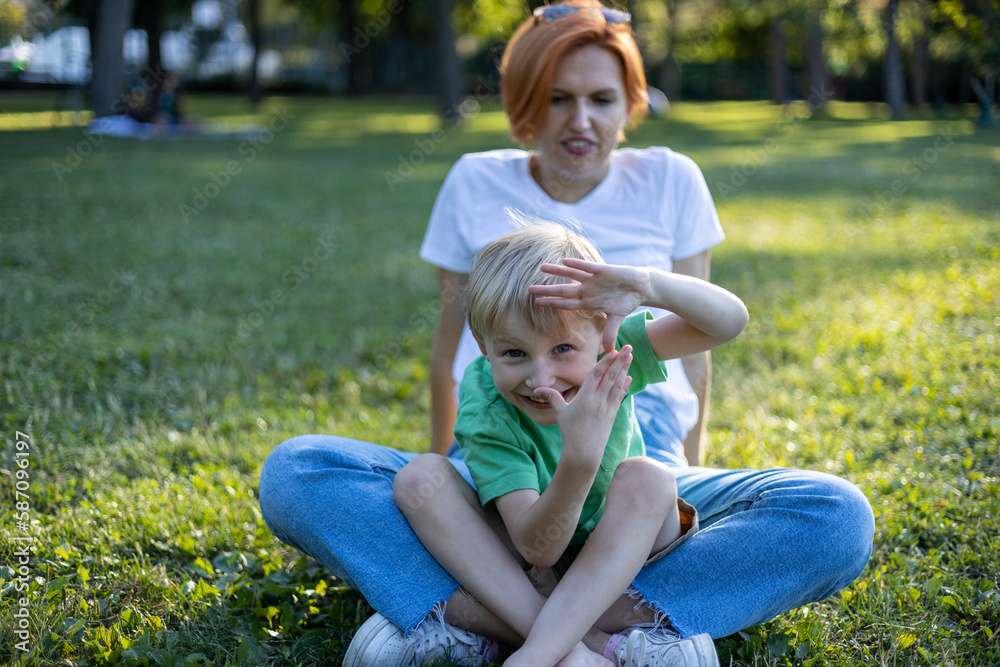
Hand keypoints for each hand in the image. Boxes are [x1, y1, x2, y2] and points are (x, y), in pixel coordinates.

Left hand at [529, 259, 649, 351]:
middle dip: (547, 290)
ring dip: (557, 271)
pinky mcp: (604, 270)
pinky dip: (577, 264)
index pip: (566, 304)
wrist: (640, 287)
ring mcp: (594, 279)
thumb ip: (610, 332)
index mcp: (589, 302)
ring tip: (541, 267)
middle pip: (564, 290)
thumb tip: (609, 351)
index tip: (537, 303)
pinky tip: (565, 261)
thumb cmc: (626, 301)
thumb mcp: (617, 319)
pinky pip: (588, 267)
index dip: (552, 303)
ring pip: (572, 274)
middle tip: (529, 289)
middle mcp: (588, 290)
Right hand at [533, 346, 632, 465]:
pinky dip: (624, 385)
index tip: (614, 351)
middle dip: (620, 361)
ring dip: (624, 369)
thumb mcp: (560, 413)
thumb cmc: (570, 432)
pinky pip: (619, 396)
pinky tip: (628, 377)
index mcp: (585, 398)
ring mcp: (607, 408)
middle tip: (629, 347)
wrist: (584, 453)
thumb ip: (551, 397)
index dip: (605, 362)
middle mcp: (598, 401)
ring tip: (630, 357)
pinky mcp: (612, 415)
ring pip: (617, 384)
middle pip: (611, 376)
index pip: (597, 375)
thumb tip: (536, 389)